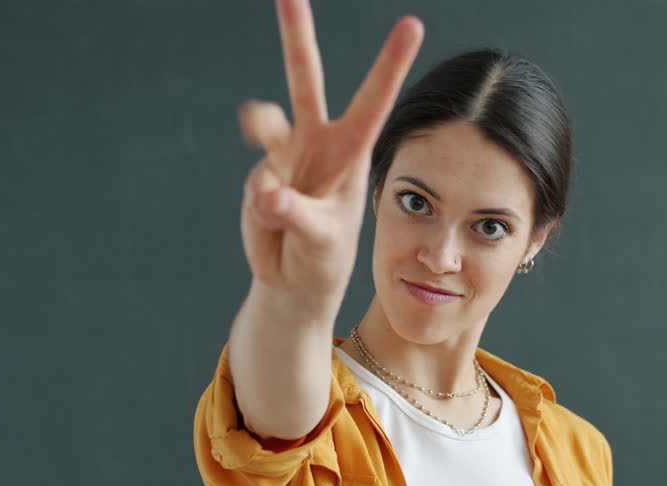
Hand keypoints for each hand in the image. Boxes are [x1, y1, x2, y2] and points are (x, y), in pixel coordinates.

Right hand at [238, 0, 422, 307]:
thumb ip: (294, 213)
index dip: (390, 63)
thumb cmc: (324, 258)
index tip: (411, 25)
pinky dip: (259, 206)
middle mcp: (317, 142)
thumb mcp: (320, 240)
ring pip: (265, 124)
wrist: (293, 279)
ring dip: (264, 141)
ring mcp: (285, 154)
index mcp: (352, 150)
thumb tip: (264, 190)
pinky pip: (254, 179)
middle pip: (304, 77)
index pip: (374, 99)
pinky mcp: (258, 173)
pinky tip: (271, 220)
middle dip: (296, 34)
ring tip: (274, 200)